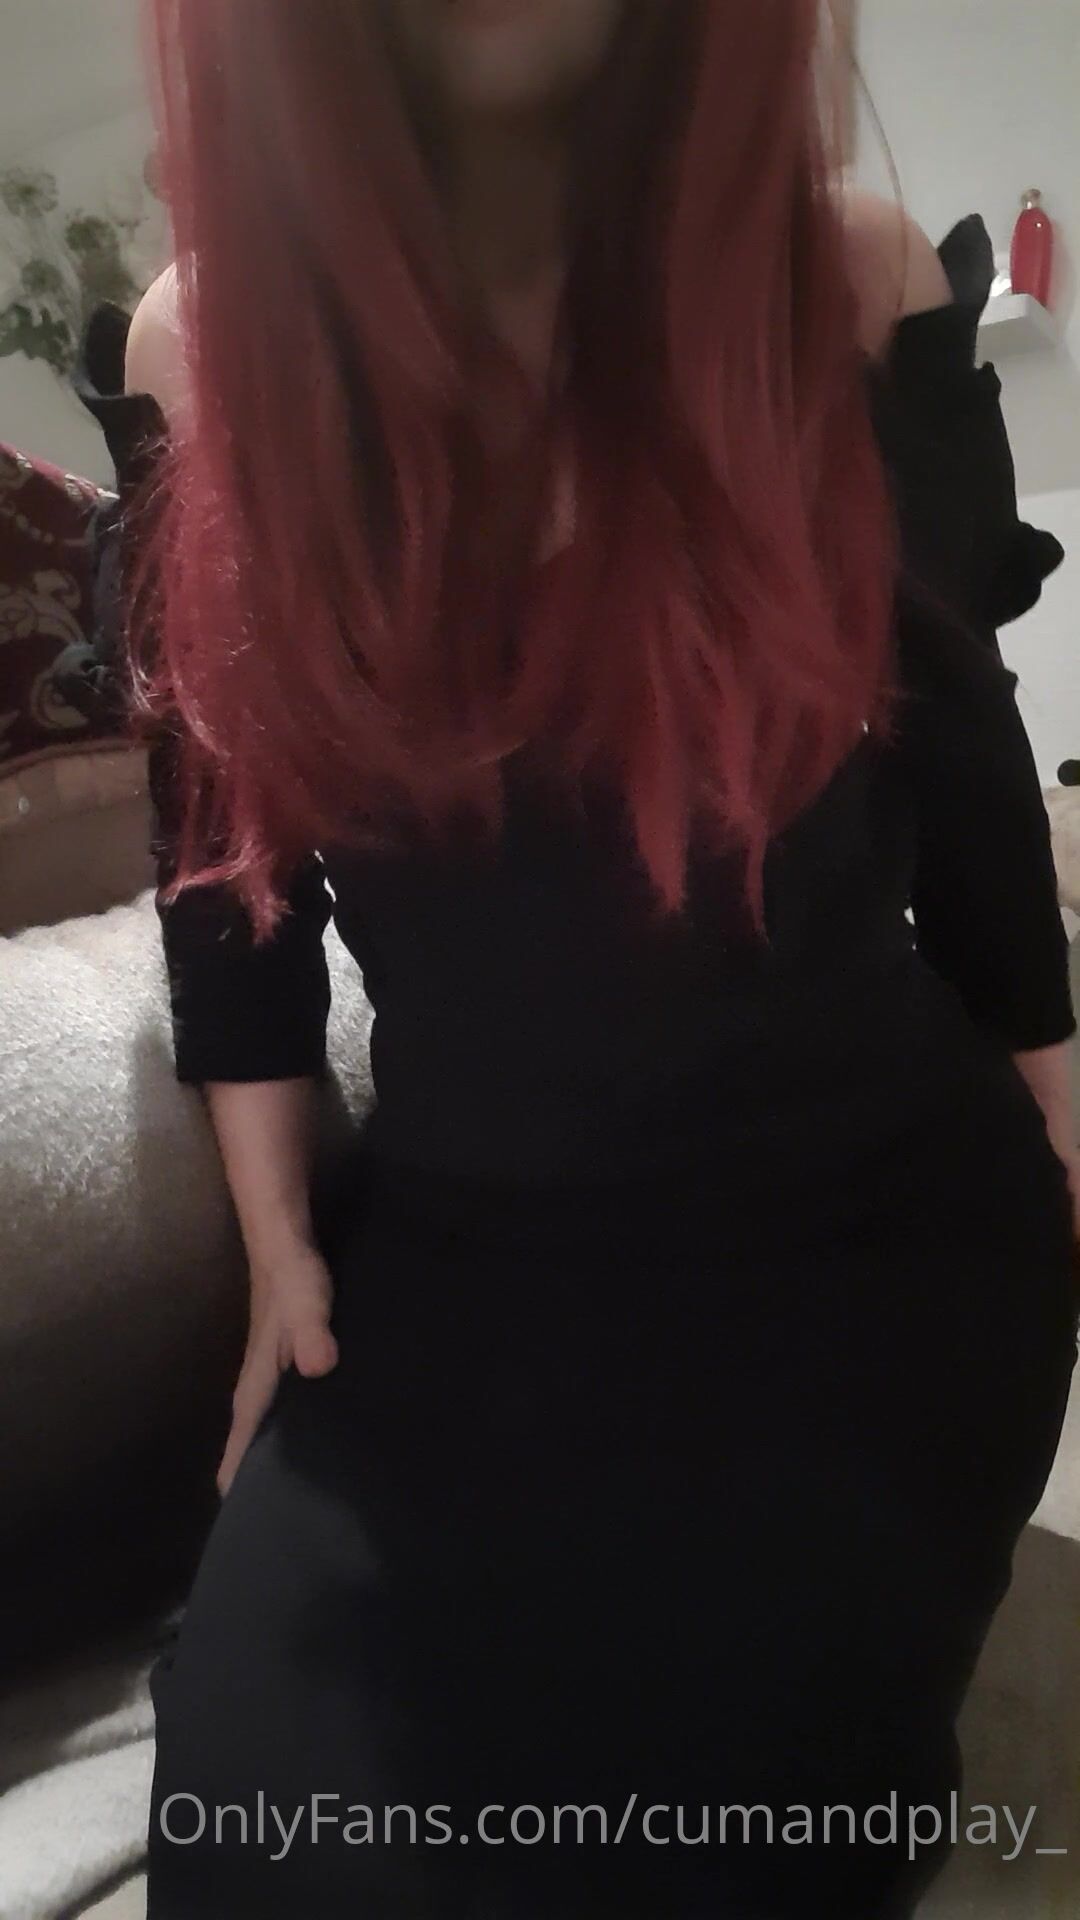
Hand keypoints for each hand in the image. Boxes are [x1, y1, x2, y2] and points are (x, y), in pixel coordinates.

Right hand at [218, 1241, 337, 1494]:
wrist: (284, 1237)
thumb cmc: (292, 1275)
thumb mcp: (306, 1303)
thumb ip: (312, 1333)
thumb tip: (319, 1368)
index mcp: (257, 1381)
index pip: (243, 1438)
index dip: (241, 1475)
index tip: (243, 1517)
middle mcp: (259, 1381)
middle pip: (254, 1436)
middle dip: (260, 1472)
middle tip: (283, 1513)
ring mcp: (273, 1368)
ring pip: (271, 1420)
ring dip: (279, 1448)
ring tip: (305, 1485)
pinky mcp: (290, 1355)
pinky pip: (289, 1400)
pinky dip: (297, 1420)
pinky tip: (324, 1429)